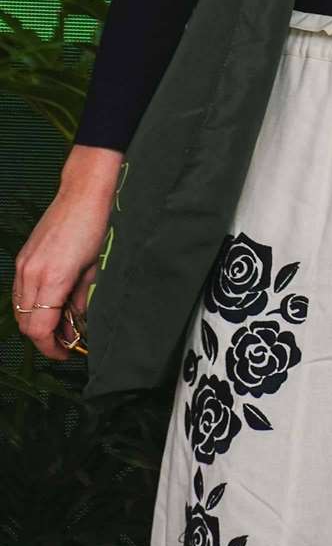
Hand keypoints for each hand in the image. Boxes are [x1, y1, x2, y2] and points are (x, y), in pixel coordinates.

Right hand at [12, 144, 121, 358]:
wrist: (84, 192)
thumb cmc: (97, 226)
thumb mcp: (97, 268)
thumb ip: (84, 298)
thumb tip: (78, 321)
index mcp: (53, 279)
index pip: (39, 329)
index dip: (51, 347)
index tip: (66, 353)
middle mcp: (31, 274)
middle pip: (26, 323)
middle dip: (45, 337)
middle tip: (68, 341)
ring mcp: (24, 265)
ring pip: (21, 309)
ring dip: (38, 321)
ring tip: (65, 322)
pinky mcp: (23, 258)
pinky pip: (22, 291)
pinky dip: (34, 304)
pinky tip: (55, 302)